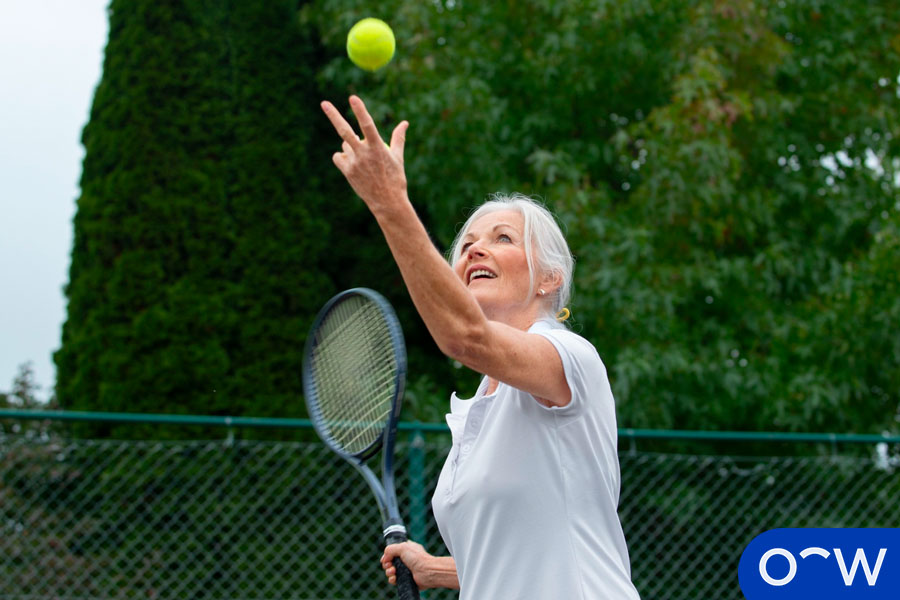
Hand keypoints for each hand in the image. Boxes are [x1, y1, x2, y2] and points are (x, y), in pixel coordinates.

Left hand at [320, 95, 409, 213]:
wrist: (387, 202)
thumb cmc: (395, 178)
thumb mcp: (398, 157)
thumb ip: (398, 138)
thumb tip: (405, 122)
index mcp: (378, 148)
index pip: (367, 125)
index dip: (360, 111)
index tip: (353, 97)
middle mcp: (364, 154)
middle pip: (345, 132)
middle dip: (334, 116)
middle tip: (324, 103)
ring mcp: (354, 163)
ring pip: (345, 145)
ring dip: (351, 146)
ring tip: (364, 159)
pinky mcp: (347, 172)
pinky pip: (338, 157)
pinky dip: (342, 157)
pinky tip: (353, 163)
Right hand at [380, 540, 431, 588]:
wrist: (427, 572)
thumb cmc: (418, 558)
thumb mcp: (403, 547)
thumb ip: (390, 549)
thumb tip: (385, 558)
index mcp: (406, 549)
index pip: (392, 551)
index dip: (387, 555)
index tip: (386, 558)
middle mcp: (405, 559)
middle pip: (389, 562)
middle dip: (387, 564)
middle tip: (390, 565)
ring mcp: (405, 570)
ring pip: (390, 571)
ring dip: (389, 572)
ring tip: (393, 572)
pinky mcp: (405, 579)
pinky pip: (394, 580)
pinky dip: (392, 579)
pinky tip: (395, 578)